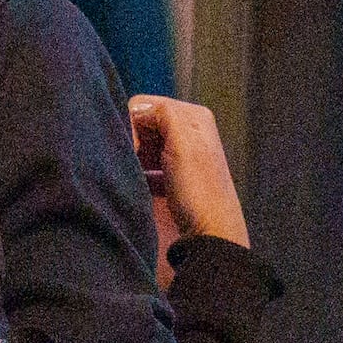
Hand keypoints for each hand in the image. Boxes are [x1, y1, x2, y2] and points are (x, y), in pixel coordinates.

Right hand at [132, 95, 248, 251]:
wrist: (210, 237)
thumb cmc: (199, 192)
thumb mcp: (183, 144)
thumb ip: (163, 114)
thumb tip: (136, 110)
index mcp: (193, 116)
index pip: (145, 105)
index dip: (132, 124)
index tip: (132, 149)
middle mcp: (187, 130)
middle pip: (142, 123)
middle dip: (132, 140)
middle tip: (131, 163)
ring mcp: (179, 154)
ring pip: (141, 143)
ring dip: (132, 156)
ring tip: (133, 173)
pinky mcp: (170, 176)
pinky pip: (143, 164)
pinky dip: (137, 171)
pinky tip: (138, 183)